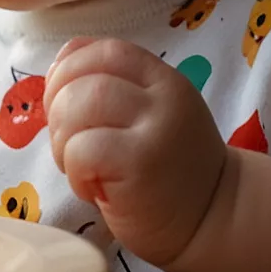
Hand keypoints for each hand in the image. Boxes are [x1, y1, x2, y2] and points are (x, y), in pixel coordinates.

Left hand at [44, 37, 228, 267]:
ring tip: (79, 166)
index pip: (106, 50)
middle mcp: (162, 98)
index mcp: (163, 79)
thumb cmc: (169, 172)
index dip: (69, 69)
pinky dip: (74, 170)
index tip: (62, 100)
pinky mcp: (140, 165)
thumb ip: (115, 90)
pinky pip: (83, 150)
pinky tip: (91, 188)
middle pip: (85, 79)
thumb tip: (57, 74)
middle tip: (68, 144)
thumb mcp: (152, 117)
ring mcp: (154, 130)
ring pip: (78, 107)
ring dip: (62, 140)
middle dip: (58, 109)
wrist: (214, 221)